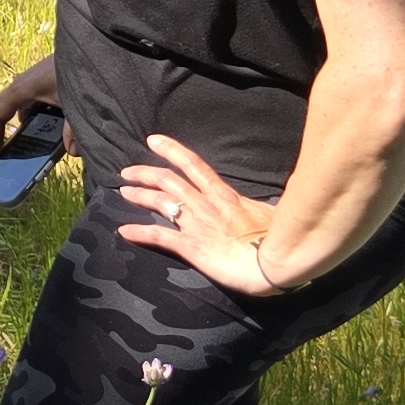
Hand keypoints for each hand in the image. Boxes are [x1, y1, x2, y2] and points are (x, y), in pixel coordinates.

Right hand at [0, 53, 67, 159]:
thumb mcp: (76, 102)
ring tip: (15, 142)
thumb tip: (72, 151)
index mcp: (22, 89)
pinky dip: (24, 115)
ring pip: (10, 104)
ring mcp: (28, 82)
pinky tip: (39, 127)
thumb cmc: (77, 71)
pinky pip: (24, 100)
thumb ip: (74, 129)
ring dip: (9, 122)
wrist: (87, 48)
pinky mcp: (38, 81)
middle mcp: (20, 85)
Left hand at [118, 134, 286, 294]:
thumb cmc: (281, 239)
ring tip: (123, 192)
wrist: (277, 264)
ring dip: (140, 196)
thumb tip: (268, 207)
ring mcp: (197, 224)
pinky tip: (124, 231)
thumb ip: (260, 208)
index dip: (172, 151)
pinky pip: (160, 236)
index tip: (153, 140)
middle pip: (169, 181)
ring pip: (161, 202)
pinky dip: (140, 232)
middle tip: (127, 172)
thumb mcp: (272, 215)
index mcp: (226, 196)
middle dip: (145, 173)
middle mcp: (207, 205)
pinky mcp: (191, 247)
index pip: (194, 165)